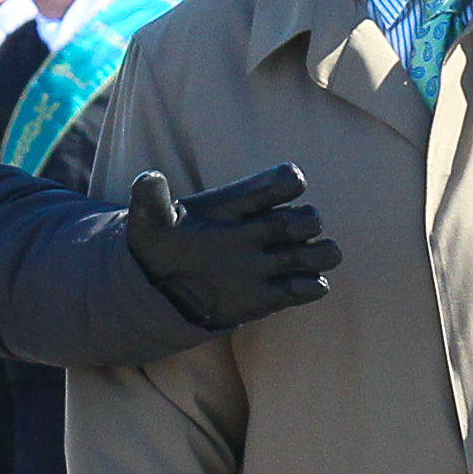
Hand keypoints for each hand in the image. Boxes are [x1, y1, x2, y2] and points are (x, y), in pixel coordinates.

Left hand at [125, 166, 340, 330]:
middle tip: (270, 234)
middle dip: (301, 223)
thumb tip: (149, 178)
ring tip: (288, 262)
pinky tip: (283, 289)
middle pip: (309, 218)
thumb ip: (150, 200)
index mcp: (241, 204)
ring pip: (323, 252)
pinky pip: (312, 287)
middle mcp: (264, 229)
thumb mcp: (149, 221)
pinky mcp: (272, 294)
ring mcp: (271, 262)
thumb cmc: (159, 244)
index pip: (283, 181)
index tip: (265, 199)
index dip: (286, 184)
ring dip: (317, 255)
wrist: (158, 287)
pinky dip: (309, 287)